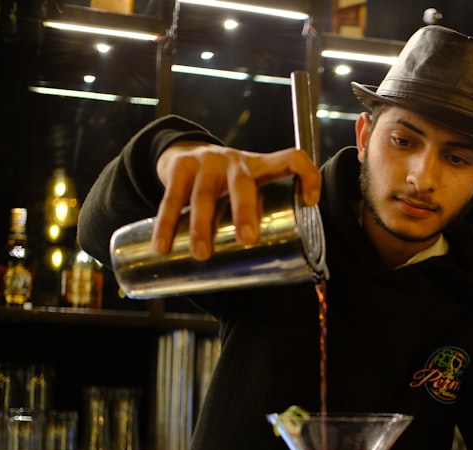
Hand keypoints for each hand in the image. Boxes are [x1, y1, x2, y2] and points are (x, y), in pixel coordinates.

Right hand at [153, 141, 321, 260]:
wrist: (184, 153)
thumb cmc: (225, 186)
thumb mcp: (246, 191)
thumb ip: (259, 218)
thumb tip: (273, 273)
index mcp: (261, 167)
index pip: (292, 159)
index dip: (307, 176)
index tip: (310, 201)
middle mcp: (236, 162)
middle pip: (243, 184)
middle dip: (245, 211)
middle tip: (247, 240)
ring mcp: (207, 162)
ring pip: (204, 195)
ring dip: (201, 227)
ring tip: (202, 255)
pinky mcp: (180, 166)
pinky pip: (172, 198)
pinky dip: (166, 224)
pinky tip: (163, 246)